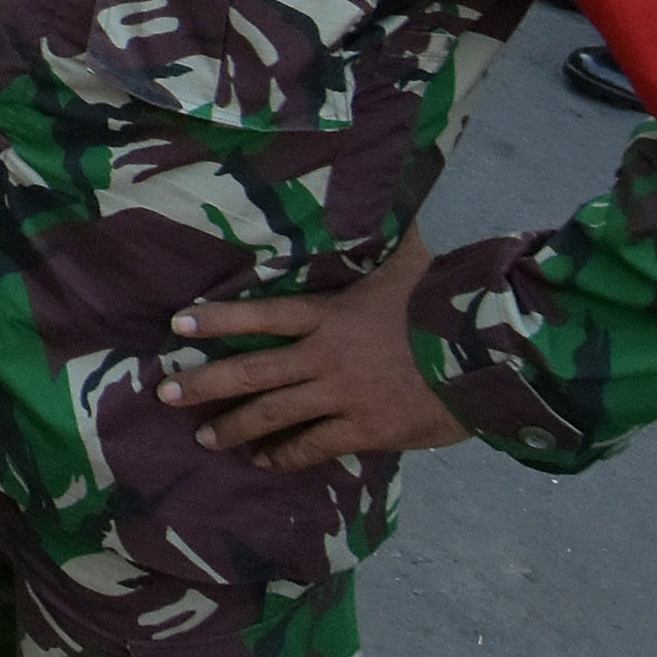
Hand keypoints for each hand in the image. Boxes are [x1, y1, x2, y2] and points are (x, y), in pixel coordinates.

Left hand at [160, 232, 472, 472]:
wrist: (492, 359)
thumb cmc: (449, 306)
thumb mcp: (414, 262)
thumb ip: (391, 235)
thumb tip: (393, 195)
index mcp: (332, 314)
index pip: (261, 314)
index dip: (218, 319)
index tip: (177, 325)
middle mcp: (327, 356)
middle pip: (253, 371)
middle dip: (204, 383)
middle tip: (165, 392)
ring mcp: (344, 395)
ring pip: (274, 415)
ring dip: (235, 427)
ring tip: (205, 436)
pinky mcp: (367, 430)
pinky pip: (314, 447)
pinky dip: (285, 456)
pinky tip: (265, 461)